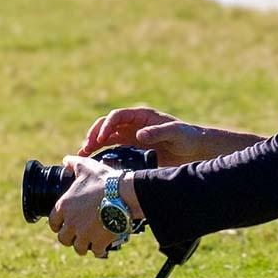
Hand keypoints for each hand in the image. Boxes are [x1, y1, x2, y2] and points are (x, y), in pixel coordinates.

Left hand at [48, 156, 119, 258]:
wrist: (123, 194)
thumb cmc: (103, 180)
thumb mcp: (85, 167)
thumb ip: (73, 163)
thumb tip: (65, 161)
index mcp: (64, 207)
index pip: (53, 223)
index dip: (58, 224)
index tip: (63, 224)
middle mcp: (72, 223)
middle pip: (63, 239)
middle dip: (69, 237)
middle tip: (76, 234)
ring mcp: (85, 234)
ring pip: (79, 248)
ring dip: (83, 245)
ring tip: (89, 241)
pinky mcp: (99, 241)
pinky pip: (96, 252)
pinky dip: (99, 250)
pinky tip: (102, 246)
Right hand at [78, 107, 205, 166]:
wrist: (194, 150)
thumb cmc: (187, 137)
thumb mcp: (175, 133)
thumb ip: (158, 132)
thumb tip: (138, 134)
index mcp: (141, 116)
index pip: (117, 116)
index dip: (107, 125)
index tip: (101, 138)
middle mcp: (133, 124)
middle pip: (107, 125)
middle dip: (94, 134)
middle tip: (86, 148)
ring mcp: (130, 136)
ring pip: (106, 136)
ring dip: (93, 144)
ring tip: (83, 155)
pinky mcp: (131, 148)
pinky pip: (112, 148)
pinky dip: (101, 152)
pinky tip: (93, 161)